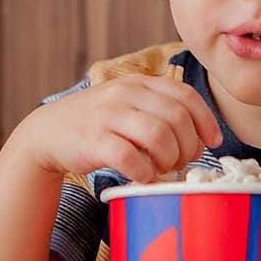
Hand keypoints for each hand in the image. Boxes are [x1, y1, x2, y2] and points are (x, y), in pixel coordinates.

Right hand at [14, 73, 223, 181]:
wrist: (48, 133)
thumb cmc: (100, 124)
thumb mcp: (130, 105)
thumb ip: (162, 112)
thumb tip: (202, 139)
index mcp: (139, 83)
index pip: (186, 96)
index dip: (206, 120)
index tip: (213, 141)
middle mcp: (125, 94)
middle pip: (177, 119)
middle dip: (188, 146)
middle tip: (181, 162)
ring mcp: (108, 116)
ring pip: (158, 136)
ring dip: (169, 159)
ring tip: (162, 169)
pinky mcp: (93, 140)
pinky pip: (130, 158)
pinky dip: (144, 173)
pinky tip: (143, 177)